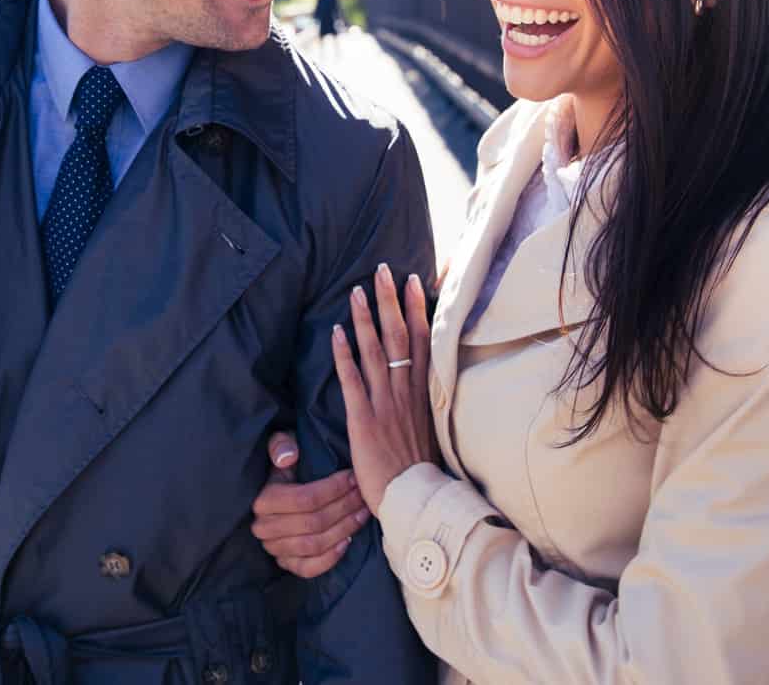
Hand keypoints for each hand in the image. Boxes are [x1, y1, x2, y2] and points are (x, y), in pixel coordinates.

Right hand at [251, 432, 369, 577]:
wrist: (278, 493)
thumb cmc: (286, 466)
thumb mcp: (281, 446)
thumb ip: (281, 444)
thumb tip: (288, 458)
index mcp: (263, 499)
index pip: (304, 499)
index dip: (333, 489)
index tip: (354, 478)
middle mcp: (264, 527)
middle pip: (313, 523)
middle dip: (344, 508)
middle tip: (364, 495)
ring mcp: (274, 549)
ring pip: (315, 545)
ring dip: (344, 529)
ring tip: (362, 513)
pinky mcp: (285, 564)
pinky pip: (308, 569)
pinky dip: (330, 558)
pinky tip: (348, 542)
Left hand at [332, 264, 434, 514]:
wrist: (417, 500)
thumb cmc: (423, 469)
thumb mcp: (432, 428)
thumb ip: (424, 401)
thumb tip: (422, 381)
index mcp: (423, 392)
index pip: (421, 340)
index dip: (416, 309)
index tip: (413, 280)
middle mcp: (405, 392)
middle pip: (398, 336)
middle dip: (390, 301)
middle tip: (383, 269)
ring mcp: (384, 403)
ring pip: (374, 351)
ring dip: (365, 319)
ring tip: (356, 291)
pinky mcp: (363, 419)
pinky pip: (352, 380)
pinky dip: (344, 355)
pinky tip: (336, 332)